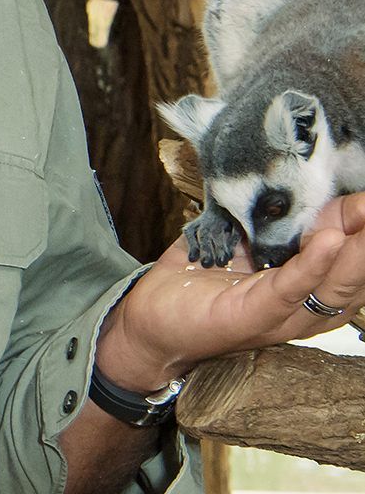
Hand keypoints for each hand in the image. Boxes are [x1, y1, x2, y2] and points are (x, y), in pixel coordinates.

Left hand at [101, 192, 364, 387]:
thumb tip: (289, 174)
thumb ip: (268, 216)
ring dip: (358, 253)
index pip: (347, 249)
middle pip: (355, 273)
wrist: (150, 320)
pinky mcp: (253, 316)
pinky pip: (289, 289)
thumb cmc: (196, 278)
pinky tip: (329, 239)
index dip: (363, 224)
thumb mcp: (240, 240)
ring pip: (334, 285)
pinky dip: (311, 265)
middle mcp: (306, 303)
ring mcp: (283, 314)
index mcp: (305, 280)